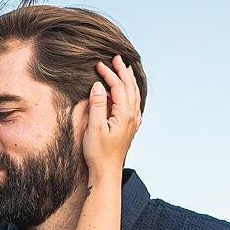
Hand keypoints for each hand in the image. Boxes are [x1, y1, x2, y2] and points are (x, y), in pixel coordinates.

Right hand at [81, 54, 140, 182]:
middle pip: (130, 87)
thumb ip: (97, 104)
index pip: (118, 87)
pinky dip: (130, 91)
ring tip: (124, 68)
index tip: (98, 64)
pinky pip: (134, 103)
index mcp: (125, 114)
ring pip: (134, 94)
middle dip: (122, 71)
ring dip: (128, 79)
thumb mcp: (94, 127)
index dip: (109, 74)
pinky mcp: (130, 127)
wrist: (106, 171)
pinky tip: (127, 91)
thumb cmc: (98, 152)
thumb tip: (98, 85)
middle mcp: (133, 116)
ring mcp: (133, 121)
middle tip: (116, 58)